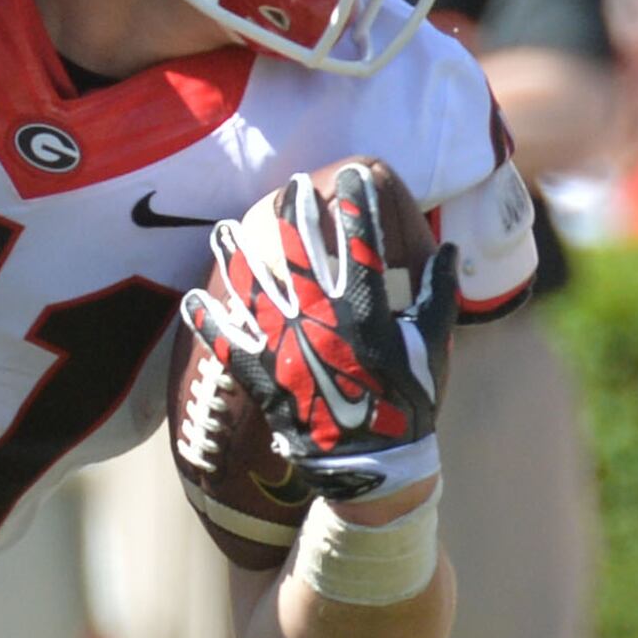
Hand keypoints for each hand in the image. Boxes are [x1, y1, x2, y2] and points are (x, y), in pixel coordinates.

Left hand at [178, 163, 456, 501]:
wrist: (373, 464)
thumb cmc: (409, 402)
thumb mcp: (433, 346)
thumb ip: (438, 295)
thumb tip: (446, 250)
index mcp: (366, 311)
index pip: (361, 243)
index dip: (357, 204)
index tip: (352, 173)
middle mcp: (321, 321)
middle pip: (301, 254)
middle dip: (294, 214)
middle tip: (288, 185)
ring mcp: (287, 347)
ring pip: (255, 290)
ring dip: (235, 257)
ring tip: (221, 228)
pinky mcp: (262, 377)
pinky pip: (228, 345)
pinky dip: (208, 321)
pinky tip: (191, 297)